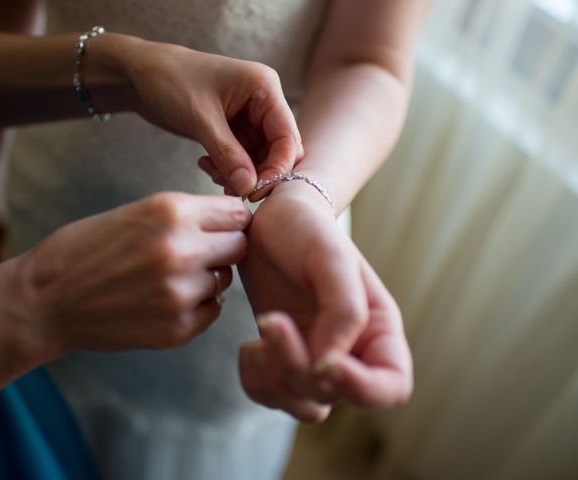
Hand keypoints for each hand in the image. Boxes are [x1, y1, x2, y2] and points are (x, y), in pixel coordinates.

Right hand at [14, 192, 250, 352]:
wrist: (46, 299)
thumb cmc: (87, 248)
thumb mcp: (138, 211)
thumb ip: (189, 215)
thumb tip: (237, 222)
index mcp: (171, 212)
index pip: (238, 213)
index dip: (230, 220)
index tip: (222, 226)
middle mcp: (182, 251)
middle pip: (241, 246)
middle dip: (225, 247)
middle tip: (199, 251)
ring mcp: (182, 294)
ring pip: (225, 279)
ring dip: (207, 277)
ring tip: (167, 276)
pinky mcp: (178, 329)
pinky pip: (212, 309)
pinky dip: (197, 304)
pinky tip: (163, 299)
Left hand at [120, 40, 303, 195]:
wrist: (140, 74)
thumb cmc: (169, 81)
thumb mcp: (200, 119)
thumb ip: (228, 155)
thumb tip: (249, 188)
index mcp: (264, 88)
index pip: (287, 137)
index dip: (277, 168)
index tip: (254, 192)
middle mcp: (263, 101)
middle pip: (279, 150)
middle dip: (259, 173)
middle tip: (232, 189)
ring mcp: (250, 116)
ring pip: (261, 158)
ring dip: (241, 174)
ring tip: (213, 174)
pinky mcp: (235, 129)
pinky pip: (243, 158)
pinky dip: (229, 169)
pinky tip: (206, 164)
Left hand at [237, 181, 412, 421]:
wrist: (271, 221)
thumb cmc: (307, 231)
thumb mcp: (331, 258)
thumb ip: (343, 310)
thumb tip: (328, 365)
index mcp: (378, 328)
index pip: (392, 387)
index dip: (363, 389)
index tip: (324, 362)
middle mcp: (352, 350)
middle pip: (335, 395)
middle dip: (297, 369)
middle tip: (271, 320)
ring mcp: (317, 357)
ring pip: (305, 406)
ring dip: (275, 382)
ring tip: (256, 339)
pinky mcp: (285, 358)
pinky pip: (274, 397)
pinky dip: (256, 383)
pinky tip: (248, 346)